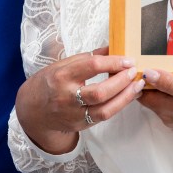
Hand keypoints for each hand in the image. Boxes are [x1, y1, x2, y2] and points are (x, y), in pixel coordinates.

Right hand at [15, 47, 145, 153]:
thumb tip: (113, 46)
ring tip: (138, 86)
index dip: (113, 62)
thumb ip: (89, 57)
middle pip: (100, 92)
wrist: (34, 111)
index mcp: (61, 76)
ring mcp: (73, 114)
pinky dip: (118, 106)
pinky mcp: (79, 126)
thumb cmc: (51, 82)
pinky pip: (103, 117)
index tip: (128, 59)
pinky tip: (128, 96)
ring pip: (105, 109)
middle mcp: (66, 97)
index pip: (91, 67)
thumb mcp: (64, 64)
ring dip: (125, 97)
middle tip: (134, 72)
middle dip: (121, 82)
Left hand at [138, 69, 172, 150]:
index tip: (136, 64)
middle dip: (146, 82)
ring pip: (162, 100)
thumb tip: (147, 74)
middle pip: (151, 97)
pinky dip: (171, 91)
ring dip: (160, 85)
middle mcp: (170, 116)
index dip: (137, 80)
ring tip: (161, 66)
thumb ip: (170, 84)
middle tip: (146, 60)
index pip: (142, 95)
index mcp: (167, 111)